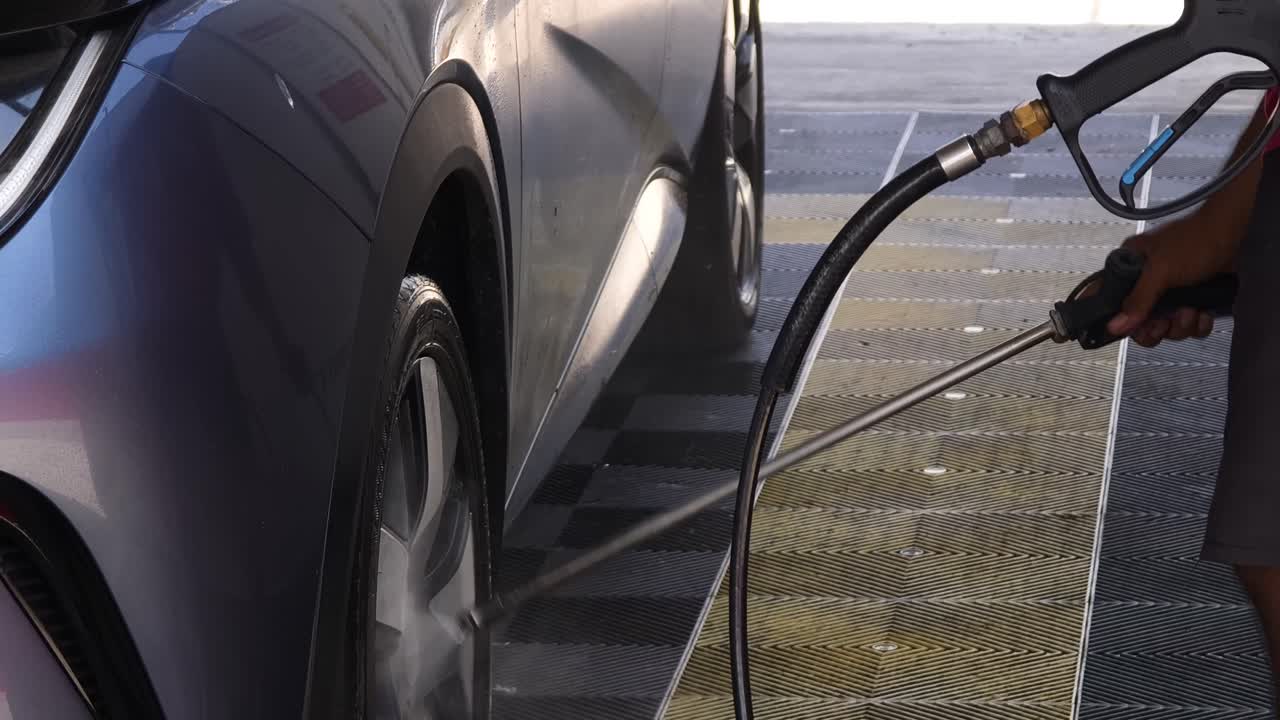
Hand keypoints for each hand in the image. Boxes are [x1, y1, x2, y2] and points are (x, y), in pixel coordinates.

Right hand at [1105, 220, 1234, 347]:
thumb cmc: (1196, 240)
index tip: (1132, 328)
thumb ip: (1137, 300)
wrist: (1238, 233)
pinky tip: (1203, 315)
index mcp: (1131, 267)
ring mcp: (1171, 291)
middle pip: (1140, 320)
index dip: (1119, 319)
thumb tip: (1115, 326)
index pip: (1112, 300)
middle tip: (1166, 323)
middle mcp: (1147, 281)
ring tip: (1191, 311)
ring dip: (1181, 326)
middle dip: (1157, 327)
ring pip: (1166, 325)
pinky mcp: (1192, 298)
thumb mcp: (1161, 270)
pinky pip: (1188, 324)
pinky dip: (1197, 325)